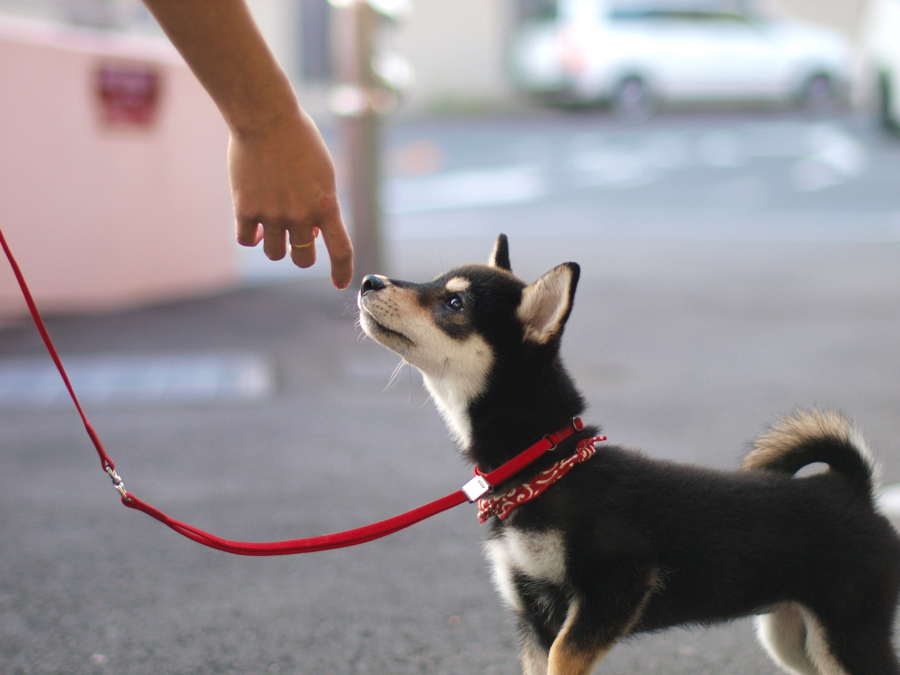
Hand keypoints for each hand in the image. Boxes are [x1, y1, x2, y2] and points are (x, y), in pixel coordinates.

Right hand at [230, 108, 353, 288]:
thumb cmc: (298, 140)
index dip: (341, 270)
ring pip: (273, 253)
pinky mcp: (245, 209)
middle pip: (302, 259)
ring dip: (274, 243)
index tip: (338, 284)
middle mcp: (300, 215)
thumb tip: (313, 234)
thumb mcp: (323, 173)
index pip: (340, 250)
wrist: (265, 117)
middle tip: (296, 239)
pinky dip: (251, 235)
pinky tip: (252, 223)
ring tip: (272, 222)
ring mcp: (272, 214)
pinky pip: (247, 240)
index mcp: (326, 204)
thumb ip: (322, 205)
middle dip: (300, 253)